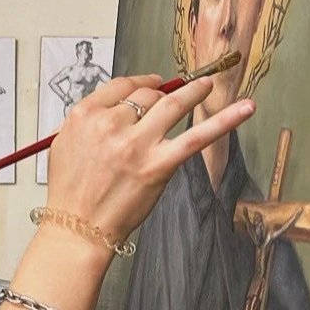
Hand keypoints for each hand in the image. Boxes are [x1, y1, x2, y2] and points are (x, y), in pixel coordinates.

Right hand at [46, 74, 254, 242]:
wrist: (77, 227)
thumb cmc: (69, 191)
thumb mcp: (63, 144)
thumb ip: (88, 122)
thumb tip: (115, 109)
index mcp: (85, 115)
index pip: (120, 86)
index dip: (140, 82)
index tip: (152, 83)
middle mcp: (111, 124)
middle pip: (146, 96)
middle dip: (162, 94)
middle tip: (174, 95)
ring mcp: (137, 143)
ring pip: (172, 105)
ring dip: (195, 91)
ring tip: (208, 85)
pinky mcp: (159, 164)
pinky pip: (197, 137)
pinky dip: (225, 120)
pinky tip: (245, 108)